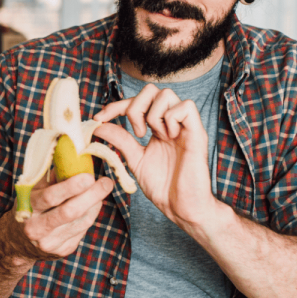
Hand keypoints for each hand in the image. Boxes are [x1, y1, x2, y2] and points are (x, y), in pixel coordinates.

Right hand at [15, 169, 113, 258]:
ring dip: (95, 204)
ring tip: (101, 190)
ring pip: (82, 222)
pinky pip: (83, 230)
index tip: (89, 176)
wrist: (17, 243)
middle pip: (70, 212)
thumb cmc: (30, 208)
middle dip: (92, 195)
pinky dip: (90, 215)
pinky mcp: (63, 250)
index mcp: (27, 208)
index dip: (71, 186)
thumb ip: (49, 175)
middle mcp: (37, 228)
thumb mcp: (31, 191)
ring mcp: (50, 242)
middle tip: (106, 182)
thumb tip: (71, 155)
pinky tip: (92, 205)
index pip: (50, 197)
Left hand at [92, 84, 217, 229]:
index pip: (136, 103)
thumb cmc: (164, 187)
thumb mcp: (135, 159)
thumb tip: (98, 125)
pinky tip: (171, 137)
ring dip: (153, 114)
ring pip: (166, 94)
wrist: (182, 208)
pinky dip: (171, 118)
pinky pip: (186, 106)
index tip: (98, 117)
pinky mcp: (198, 133)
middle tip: (136, 132)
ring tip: (156, 137)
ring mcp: (185, 126)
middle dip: (135, 106)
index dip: (115, 105)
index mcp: (158, 128)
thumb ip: (120, 140)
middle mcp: (172, 123)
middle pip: (152, 89)